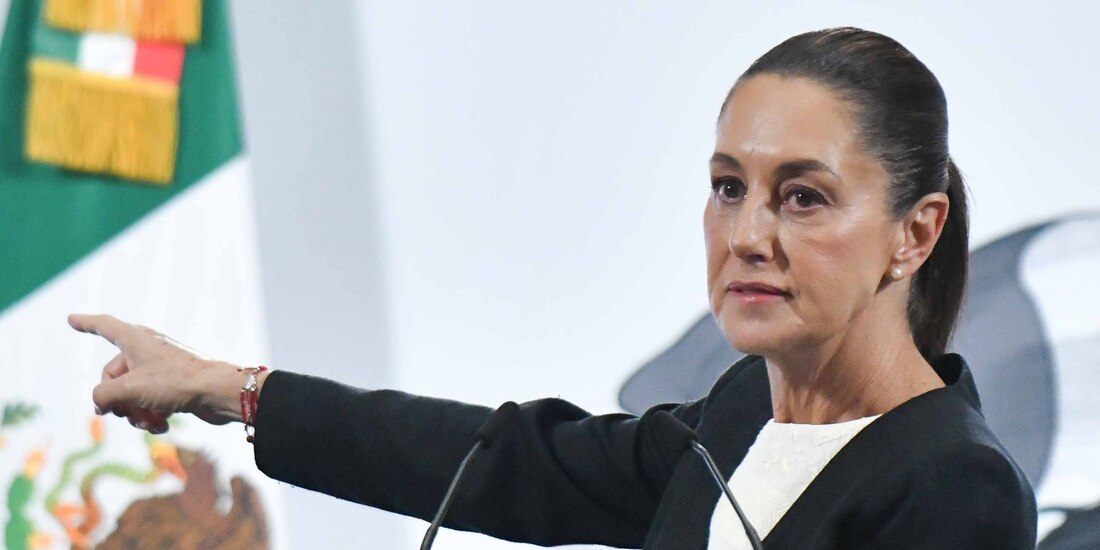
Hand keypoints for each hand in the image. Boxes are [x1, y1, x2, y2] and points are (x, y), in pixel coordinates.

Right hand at [68, 314, 248, 432]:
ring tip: (151, 421)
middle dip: (117, 400)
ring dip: (136, 413)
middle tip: (129, 411)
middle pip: (113, 376)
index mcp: (135, 339)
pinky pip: (150, 403)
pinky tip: (163, 426)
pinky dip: (152, 416)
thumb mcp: (129, 390)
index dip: (86, 323)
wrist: (219, 393)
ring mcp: (161, 369)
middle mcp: (147, 350)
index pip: (104, 327)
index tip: (71, 318)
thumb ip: (103, 396)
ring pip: (131, 395)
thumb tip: (101, 405)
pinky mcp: (173, 386)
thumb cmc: (176, 383)